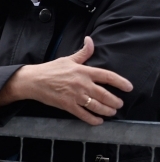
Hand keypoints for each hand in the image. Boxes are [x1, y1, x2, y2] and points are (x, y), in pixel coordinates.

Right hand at [0, 37, 132, 125]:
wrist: (33, 81)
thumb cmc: (50, 69)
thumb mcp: (68, 59)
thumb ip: (83, 52)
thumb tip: (90, 40)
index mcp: (84, 71)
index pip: (108, 76)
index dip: (121, 82)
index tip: (128, 88)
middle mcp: (82, 84)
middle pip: (105, 94)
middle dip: (115, 101)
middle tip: (119, 104)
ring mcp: (75, 96)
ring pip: (96, 106)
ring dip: (107, 110)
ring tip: (112, 112)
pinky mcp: (67, 106)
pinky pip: (84, 114)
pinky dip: (93, 119)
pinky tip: (98, 121)